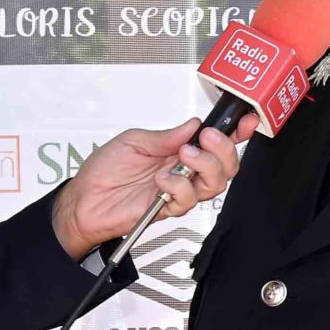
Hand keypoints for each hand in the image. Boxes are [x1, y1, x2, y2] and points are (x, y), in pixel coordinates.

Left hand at [52, 115, 258, 258]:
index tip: (245, 121)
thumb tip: (193, 125)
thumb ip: (166, 136)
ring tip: (183, 157)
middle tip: (205, 140)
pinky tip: (161, 179)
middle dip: (223, 150)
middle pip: (225, 166)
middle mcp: (182, 172)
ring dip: (203, 166)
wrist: (84, 200)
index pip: (214, 143)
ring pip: (214, 184)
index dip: (235, 133)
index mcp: (177, 151)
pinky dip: (177, 186)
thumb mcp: (134, 140)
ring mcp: (177, 191)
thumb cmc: (104, 171)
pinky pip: (187, 199)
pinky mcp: (167, 208)